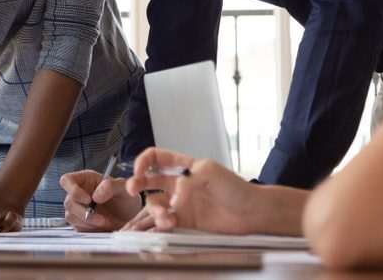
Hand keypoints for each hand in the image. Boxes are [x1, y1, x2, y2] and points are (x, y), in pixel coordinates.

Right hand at [60, 170, 141, 231]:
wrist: (131, 219)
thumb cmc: (126, 199)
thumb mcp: (123, 188)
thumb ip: (111, 186)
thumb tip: (95, 196)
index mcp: (85, 179)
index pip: (66, 180)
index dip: (72, 190)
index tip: (88, 200)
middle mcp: (78, 193)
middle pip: (68, 202)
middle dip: (83, 212)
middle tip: (101, 219)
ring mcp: (78, 209)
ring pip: (71, 216)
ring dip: (87, 222)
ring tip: (105, 223)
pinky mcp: (80, 224)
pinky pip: (77, 227)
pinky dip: (89, 229)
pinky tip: (102, 228)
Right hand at [124, 147, 257, 234]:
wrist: (251, 213)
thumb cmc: (235, 188)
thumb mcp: (210, 171)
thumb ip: (186, 176)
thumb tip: (173, 190)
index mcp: (184, 167)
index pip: (156, 158)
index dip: (143, 161)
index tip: (139, 170)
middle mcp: (179, 184)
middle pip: (149, 181)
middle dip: (136, 183)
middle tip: (131, 190)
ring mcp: (181, 203)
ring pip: (156, 204)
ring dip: (154, 210)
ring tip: (165, 217)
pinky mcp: (185, 220)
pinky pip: (166, 220)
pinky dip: (162, 222)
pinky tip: (168, 223)